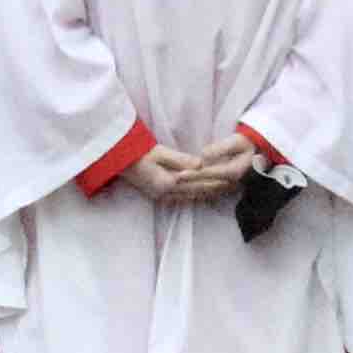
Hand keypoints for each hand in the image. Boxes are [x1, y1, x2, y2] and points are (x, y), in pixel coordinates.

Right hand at [124, 137, 250, 206]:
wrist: (119, 161)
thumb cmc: (138, 153)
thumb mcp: (160, 153)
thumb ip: (181, 160)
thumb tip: (201, 164)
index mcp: (168, 182)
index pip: (198, 182)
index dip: (215, 180)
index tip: (230, 177)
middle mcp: (167, 193)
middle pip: (197, 192)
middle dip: (216, 189)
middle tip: (233, 186)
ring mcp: (162, 197)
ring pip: (192, 197)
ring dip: (208, 194)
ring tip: (223, 190)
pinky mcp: (159, 196)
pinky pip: (183, 199)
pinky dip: (196, 197)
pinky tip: (203, 195)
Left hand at [181, 134, 264, 200]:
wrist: (259, 154)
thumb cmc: (247, 144)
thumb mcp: (237, 141)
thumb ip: (221, 148)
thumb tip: (204, 155)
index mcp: (232, 172)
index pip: (208, 174)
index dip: (193, 174)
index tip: (179, 174)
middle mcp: (230, 183)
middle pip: (204, 185)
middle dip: (187, 184)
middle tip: (170, 183)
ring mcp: (227, 188)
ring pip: (205, 191)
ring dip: (189, 190)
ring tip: (173, 189)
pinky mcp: (224, 188)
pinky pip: (208, 193)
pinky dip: (196, 193)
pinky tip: (184, 193)